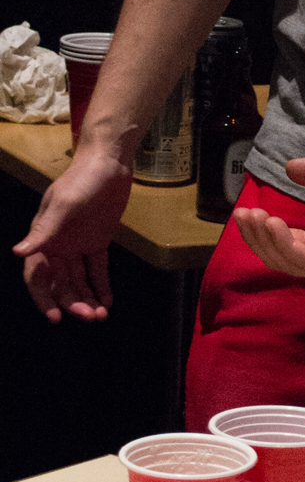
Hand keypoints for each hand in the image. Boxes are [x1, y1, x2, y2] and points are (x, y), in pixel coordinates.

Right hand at [14, 149, 132, 320]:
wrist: (109, 164)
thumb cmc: (82, 181)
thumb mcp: (63, 205)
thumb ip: (44, 231)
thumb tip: (17, 252)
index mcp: (43, 238)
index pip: (37, 276)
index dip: (44, 298)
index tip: (56, 317)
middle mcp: (57, 245)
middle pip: (60, 283)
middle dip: (72, 302)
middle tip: (90, 316)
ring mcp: (77, 245)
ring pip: (78, 280)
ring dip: (87, 298)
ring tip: (101, 315)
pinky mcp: (97, 241)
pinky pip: (97, 269)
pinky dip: (101, 285)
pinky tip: (108, 302)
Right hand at [232, 156, 304, 280]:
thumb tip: (290, 167)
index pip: (287, 242)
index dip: (264, 229)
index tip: (245, 210)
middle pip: (281, 256)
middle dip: (257, 238)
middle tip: (241, 216)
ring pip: (289, 263)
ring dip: (266, 242)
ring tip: (253, 218)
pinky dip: (287, 246)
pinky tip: (275, 224)